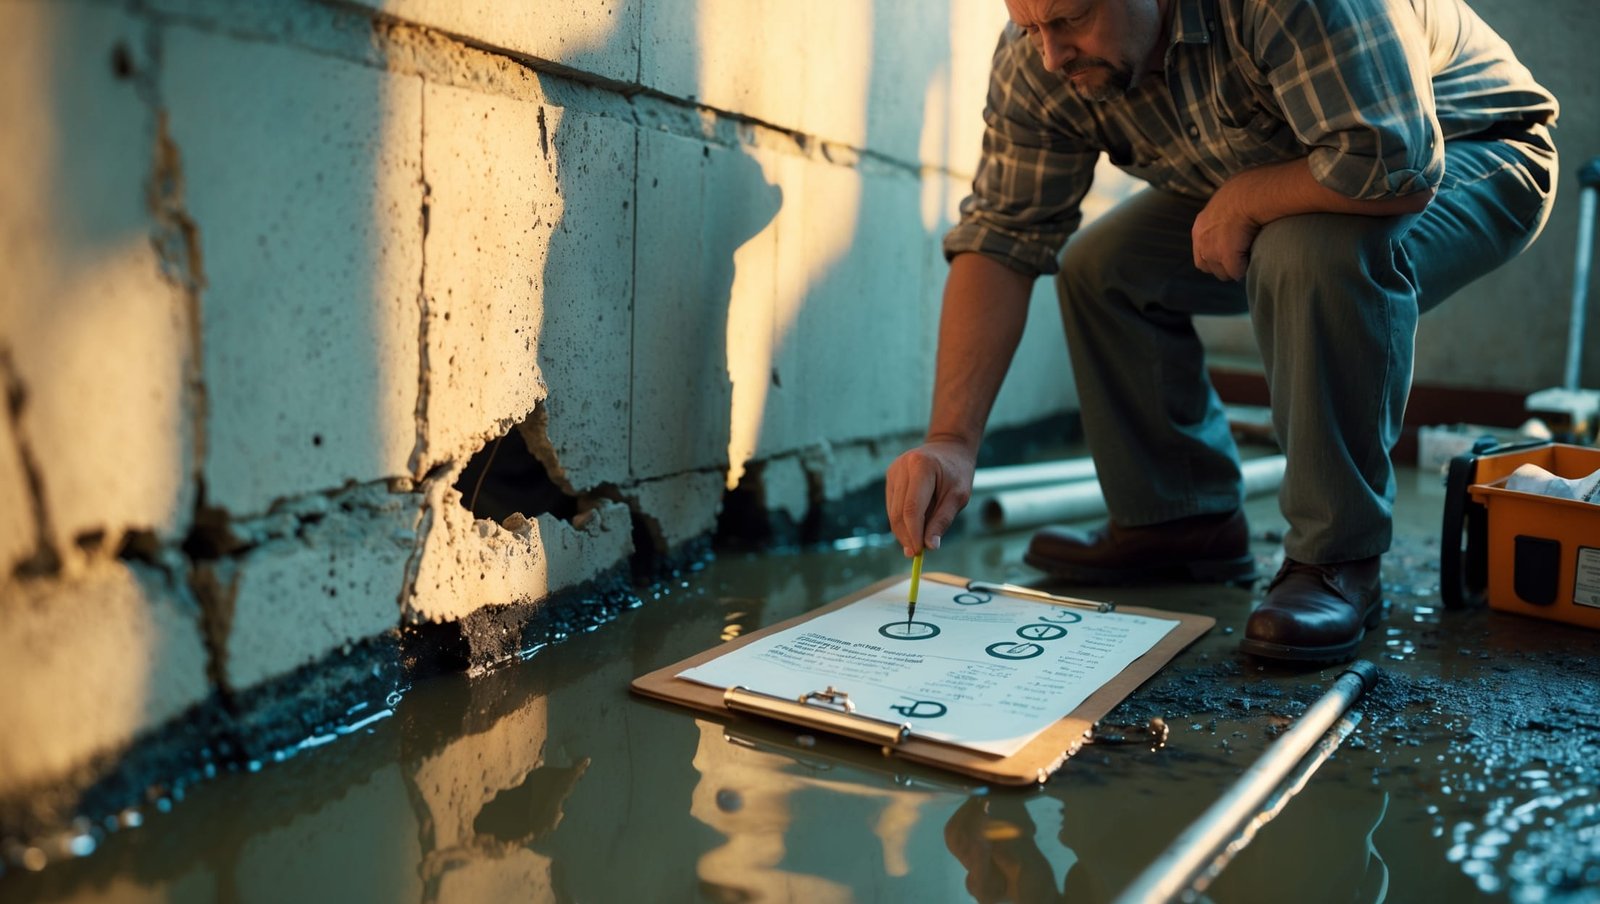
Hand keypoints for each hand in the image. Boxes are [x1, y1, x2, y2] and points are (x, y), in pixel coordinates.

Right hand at [885, 439, 975, 555]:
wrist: (949, 448)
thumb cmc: (957, 472)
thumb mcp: (959, 496)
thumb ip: (943, 520)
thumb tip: (930, 546)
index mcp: (921, 467)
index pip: (912, 508)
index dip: (913, 533)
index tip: (919, 552)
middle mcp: (902, 467)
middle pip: (898, 512)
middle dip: (906, 536)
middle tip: (916, 554)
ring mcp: (893, 471)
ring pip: (892, 511)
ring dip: (903, 530)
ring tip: (917, 541)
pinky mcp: (890, 476)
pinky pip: (892, 505)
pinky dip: (901, 519)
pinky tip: (913, 525)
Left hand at [1191, 175, 1261, 281]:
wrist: (1251, 194)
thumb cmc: (1248, 187)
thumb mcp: (1230, 196)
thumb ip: (1228, 207)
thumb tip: (1241, 204)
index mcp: (1201, 224)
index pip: (1200, 249)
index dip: (1215, 253)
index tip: (1231, 250)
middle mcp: (1201, 239)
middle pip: (1206, 265)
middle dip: (1221, 265)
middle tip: (1239, 260)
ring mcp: (1212, 250)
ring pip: (1222, 272)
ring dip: (1234, 269)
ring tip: (1248, 261)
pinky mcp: (1227, 257)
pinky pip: (1237, 272)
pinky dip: (1246, 269)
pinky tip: (1255, 259)